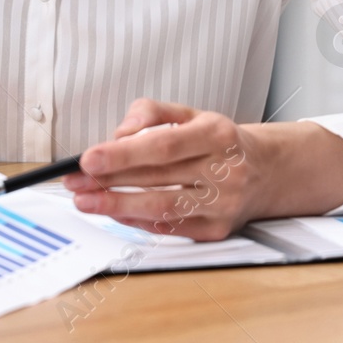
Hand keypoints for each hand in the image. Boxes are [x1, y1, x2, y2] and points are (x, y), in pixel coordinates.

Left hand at [63, 98, 342, 240]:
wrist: (267, 170)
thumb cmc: (221, 141)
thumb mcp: (191, 113)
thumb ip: (151, 113)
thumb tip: (119, 132)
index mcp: (218, 134)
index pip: (163, 145)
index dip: (123, 154)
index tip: (89, 157)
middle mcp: (226, 170)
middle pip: (158, 179)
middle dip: (109, 181)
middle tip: (74, 180)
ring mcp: (224, 204)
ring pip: (162, 208)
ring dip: (117, 206)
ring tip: (85, 200)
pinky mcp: (218, 230)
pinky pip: (171, 227)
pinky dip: (138, 221)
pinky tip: (115, 212)